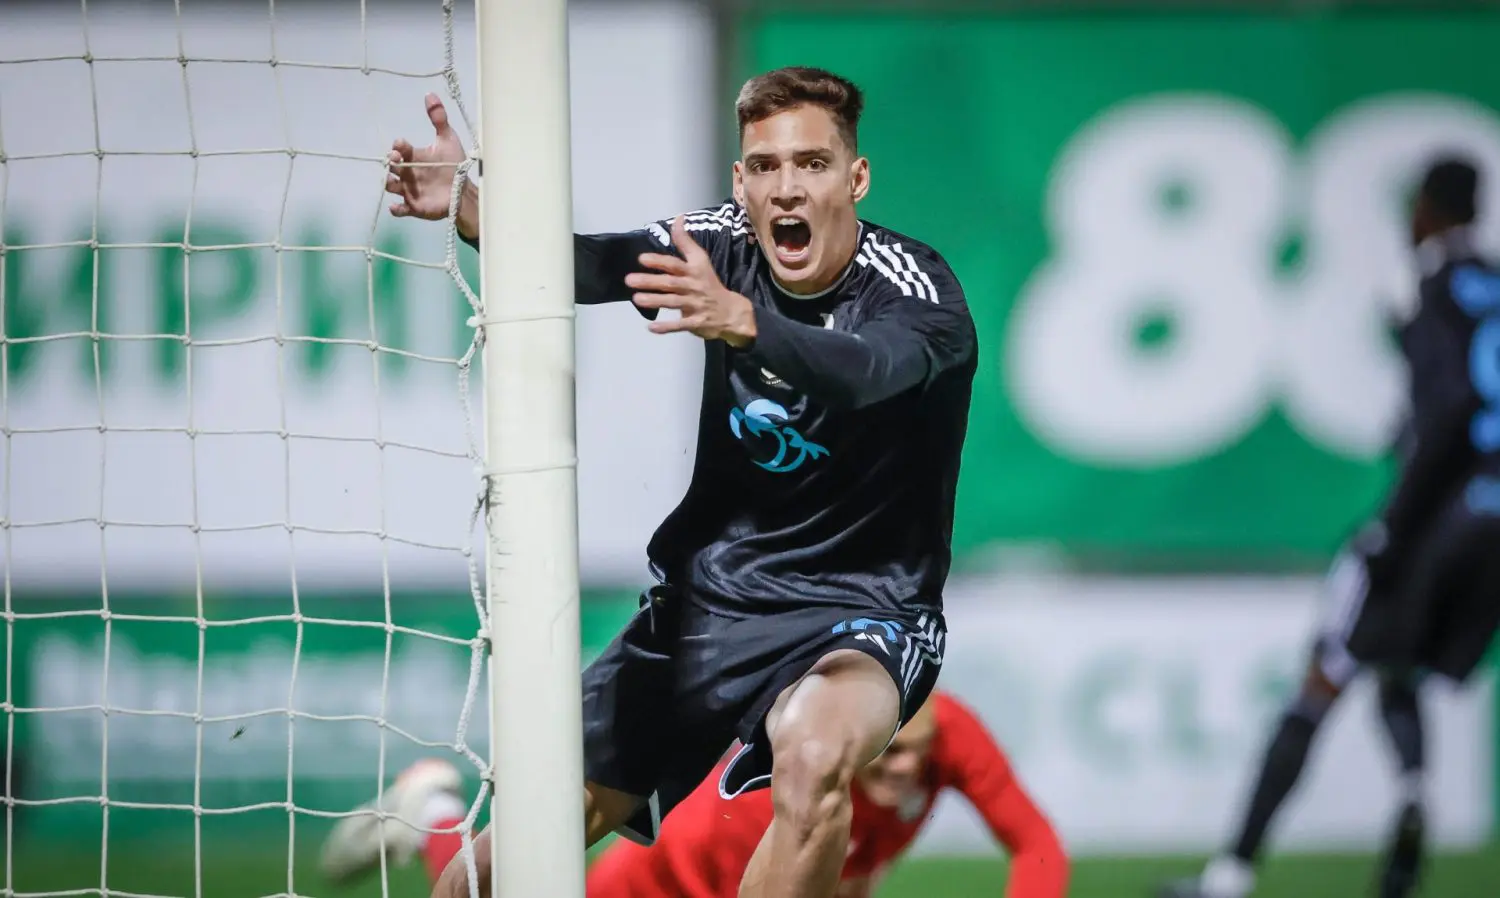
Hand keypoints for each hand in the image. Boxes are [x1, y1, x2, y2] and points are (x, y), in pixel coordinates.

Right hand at [386, 93, 478, 239]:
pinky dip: (396, 209)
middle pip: (392, 166)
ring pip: (391, 187)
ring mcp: (409, 190)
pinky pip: (400, 209)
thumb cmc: (453, 163)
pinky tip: (396, 207)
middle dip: (391, 162)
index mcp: (414, 156)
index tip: (401, 145)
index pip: (400, 148)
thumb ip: (439, 119)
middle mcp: (408, 172)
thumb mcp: (447, 139)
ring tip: (392, 182)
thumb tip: (430, 94)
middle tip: (396, 160)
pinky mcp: (414, 207)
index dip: (398, 146)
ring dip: (389, 184)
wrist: (464, 189)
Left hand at [626, 216, 756, 346]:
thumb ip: (685, 242)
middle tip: (630, 280)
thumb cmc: (710, 284)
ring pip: (673, 302)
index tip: (641, 259)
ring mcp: (695, 305)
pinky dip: (667, 327)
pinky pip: (680, 325)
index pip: (674, 264)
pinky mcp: (696, 322)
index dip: (659, 261)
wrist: (732, 311)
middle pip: (670, 283)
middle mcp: (693, 286)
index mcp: (693, 271)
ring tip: (636, 299)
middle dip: (650, 281)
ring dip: (655, 300)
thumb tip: (678, 218)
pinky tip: (651, 328)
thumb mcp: (700, 260)